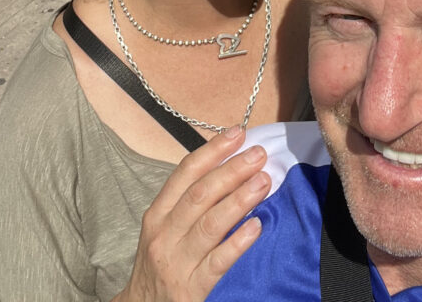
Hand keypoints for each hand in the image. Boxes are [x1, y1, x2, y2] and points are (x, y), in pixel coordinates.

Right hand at [116, 127, 269, 301]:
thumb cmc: (160, 262)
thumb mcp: (165, 228)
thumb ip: (190, 201)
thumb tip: (230, 168)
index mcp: (158, 214)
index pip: (185, 173)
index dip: (212, 151)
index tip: (237, 134)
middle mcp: (164, 234)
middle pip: (200, 194)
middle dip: (232, 170)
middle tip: (258, 155)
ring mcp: (177, 262)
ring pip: (210, 224)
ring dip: (239, 199)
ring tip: (264, 182)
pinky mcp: (190, 290)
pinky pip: (218, 263)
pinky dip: (238, 242)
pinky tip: (257, 226)